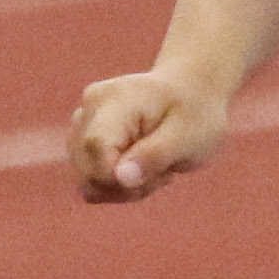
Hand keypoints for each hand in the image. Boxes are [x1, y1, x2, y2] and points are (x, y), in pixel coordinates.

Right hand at [70, 69, 233, 202]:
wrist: (193, 91)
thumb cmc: (195, 112)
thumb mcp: (188, 136)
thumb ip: (154, 156)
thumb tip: (119, 178)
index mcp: (116, 100)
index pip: (95, 148)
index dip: (118, 176)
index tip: (157, 175)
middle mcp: (91, 106)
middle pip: (87, 169)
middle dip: (125, 186)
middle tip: (163, 171)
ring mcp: (83, 120)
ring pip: (86, 180)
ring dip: (123, 187)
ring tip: (155, 167)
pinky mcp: (83, 136)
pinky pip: (91, 179)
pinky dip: (117, 183)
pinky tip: (142, 167)